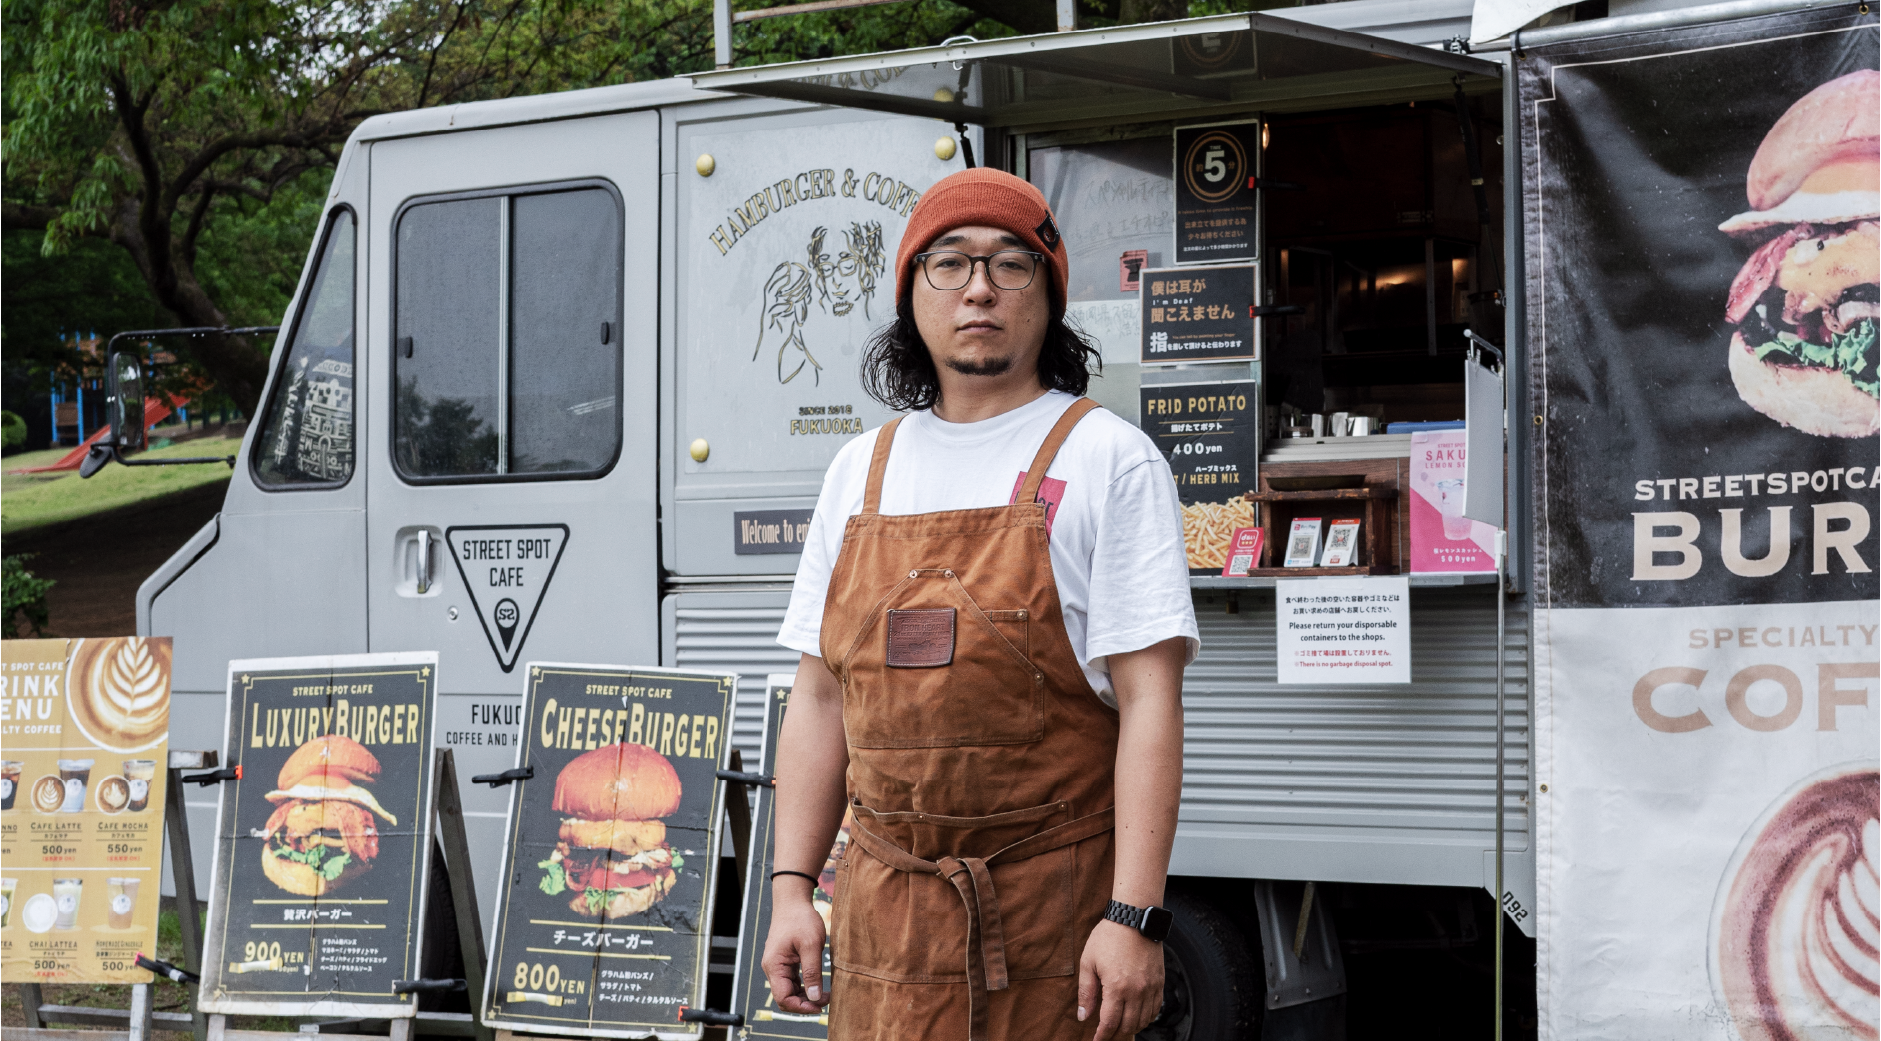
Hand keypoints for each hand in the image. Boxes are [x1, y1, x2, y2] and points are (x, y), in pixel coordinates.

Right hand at [762, 885, 829, 1013]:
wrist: (792, 901)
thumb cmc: (801, 919)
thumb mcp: (811, 945)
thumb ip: (813, 972)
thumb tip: (815, 998)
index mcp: (774, 965)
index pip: (783, 998)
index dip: (801, 1007)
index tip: (820, 1005)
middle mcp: (772, 968)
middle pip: (785, 997)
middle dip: (805, 1003)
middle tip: (826, 999)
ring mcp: (777, 965)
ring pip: (788, 990)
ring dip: (805, 995)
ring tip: (825, 993)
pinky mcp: (784, 962)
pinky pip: (791, 981)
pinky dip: (804, 986)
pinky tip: (818, 984)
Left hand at [1078, 919, 1164, 1039]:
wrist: (1134, 918)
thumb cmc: (1108, 937)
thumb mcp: (1088, 962)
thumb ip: (1086, 992)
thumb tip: (1083, 1016)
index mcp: (1117, 987)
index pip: (1110, 1023)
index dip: (1102, 1036)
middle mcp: (1137, 991)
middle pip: (1128, 1026)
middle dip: (1116, 1034)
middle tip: (1106, 1034)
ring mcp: (1151, 987)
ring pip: (1144, 1020)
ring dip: (1131, 1028)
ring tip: (1120, 1027)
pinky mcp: (1159, 981)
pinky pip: (1156, 1009)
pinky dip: (1146, 1018)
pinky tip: (1137, 1016)